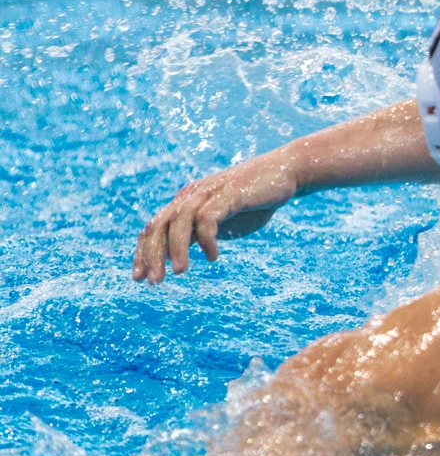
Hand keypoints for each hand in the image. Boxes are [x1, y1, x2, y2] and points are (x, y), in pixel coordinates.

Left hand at [132, 157, 297, 283]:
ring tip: (180, 272)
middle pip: (159, 225)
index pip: (153, 228)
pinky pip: (207, 219)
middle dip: (152, 255)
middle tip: (154, 283)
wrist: (285, 172)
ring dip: (176, 249)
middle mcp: (191, 195)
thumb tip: (177, 255)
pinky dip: (206, 240)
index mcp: (185, 202)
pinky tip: (213, 257)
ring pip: (178, 222)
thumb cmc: (253, 201)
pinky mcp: (227, 194)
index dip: (143, 253)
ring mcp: (208, 193)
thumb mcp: (220, 221)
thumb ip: (197, 233)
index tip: (140, 279)